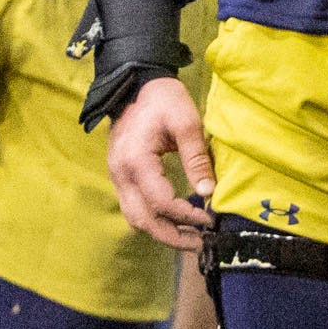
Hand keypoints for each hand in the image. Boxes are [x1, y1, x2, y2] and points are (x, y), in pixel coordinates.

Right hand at [107, 77, 213, 250]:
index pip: (161, 202)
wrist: (136, 85)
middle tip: (199, 243)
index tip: (209, 220)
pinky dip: (154, 220)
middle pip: (142, 220)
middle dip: (172, 236)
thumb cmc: (163, 100)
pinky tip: (176, 220)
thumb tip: (208, 194)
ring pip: (135, 218)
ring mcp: (117, 177)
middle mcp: (121, 174)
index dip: (186, 216)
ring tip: (190, 237)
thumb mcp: (187, 122)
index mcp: (136, 161)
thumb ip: (197, 158)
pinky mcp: (121, 177)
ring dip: (162, 231)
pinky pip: (134, 207)